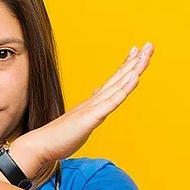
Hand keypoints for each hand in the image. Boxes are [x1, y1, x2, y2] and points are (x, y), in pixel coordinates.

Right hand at [21, 42, 153, 163]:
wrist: (40, 145)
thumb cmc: (59, 137)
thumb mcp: (81, 121)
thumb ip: (91, 108)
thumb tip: (99, 93)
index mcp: (93, 103)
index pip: (114, 81)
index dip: (126, 66)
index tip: (136, 52)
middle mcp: (94, 101)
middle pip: (119, 78)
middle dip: (135, 61)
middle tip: (149, 45)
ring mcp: (93, 108)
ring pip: (118, 85)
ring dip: (133, 69)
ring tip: (145, 54)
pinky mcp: (91, 118)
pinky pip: (112, 102)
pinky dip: (124, 88)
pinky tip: (135, 77)